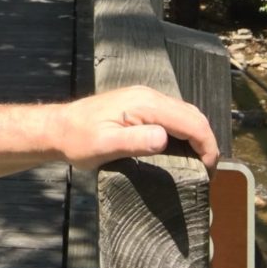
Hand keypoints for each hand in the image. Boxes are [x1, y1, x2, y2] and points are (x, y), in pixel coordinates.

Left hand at [52, 85, 219, 172]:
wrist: (58, 128)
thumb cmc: (78, 140)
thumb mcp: (104, 146)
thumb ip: (135, 141)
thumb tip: (164, 137)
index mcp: (145, 104)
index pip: (191, 121)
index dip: (207, 146)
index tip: (208, 172)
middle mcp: (149, 95)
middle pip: (193, 115)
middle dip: (207, 142)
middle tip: (207, 171)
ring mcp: (145, 97)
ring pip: (186, 113)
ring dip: (197, 136)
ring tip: (199, 163)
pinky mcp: (140, 104)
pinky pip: (173, 114)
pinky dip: (185, 131)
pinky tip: (182, 150)